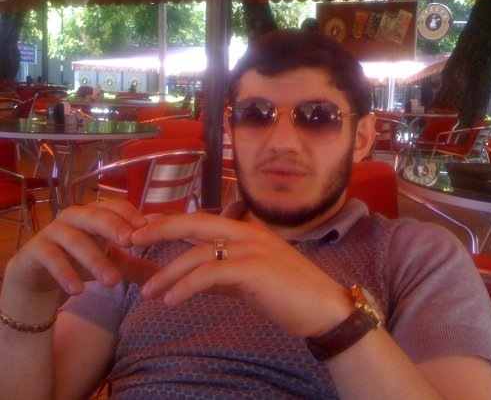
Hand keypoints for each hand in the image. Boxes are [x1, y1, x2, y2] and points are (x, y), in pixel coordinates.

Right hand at [3, 200, 156, 298]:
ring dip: (95, 260)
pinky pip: (52, 259)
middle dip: (114, 226)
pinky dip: (65, 273)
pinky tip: (79, 290)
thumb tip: (169, 276)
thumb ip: (137, 266)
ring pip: (75, 239)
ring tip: (113, 281)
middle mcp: (75, 218)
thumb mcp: (112, 263)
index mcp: (96, 215)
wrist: (38, 274)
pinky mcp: (36, 251)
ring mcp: (54, 232)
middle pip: (96, 216)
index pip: (115, 206)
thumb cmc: (80, 260)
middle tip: (131, 242)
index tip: (146, 227)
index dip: (130, 214)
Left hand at [135, 212, 353, 337]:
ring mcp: (252, 248)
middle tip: (131, 239)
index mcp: (247, 230)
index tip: (145, 229)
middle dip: (159, 229)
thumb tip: (194, 277)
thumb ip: (224, 271)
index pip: (201, 219)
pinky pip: (210, 273)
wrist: (324, 307)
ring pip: (198, 253)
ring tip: (148, 293)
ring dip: (168, 273)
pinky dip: (186, 286)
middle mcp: (248, 232)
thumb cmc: (289, 293)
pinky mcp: (254, 269)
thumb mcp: (251, 277)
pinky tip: (171, 300)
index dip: (171, 222)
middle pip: (195, 222)